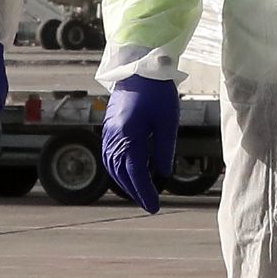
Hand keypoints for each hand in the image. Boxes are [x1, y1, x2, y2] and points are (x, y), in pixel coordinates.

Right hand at [101, 75, 180, 214]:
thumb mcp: (167, 123)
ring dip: (124, 182)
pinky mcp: (109, 128)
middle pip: (121, 173)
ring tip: (139, 192)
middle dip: (135, 191)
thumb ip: (164, 150)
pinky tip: (128, 173)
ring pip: (112, 166)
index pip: (135, 173)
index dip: (144, 192)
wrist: (140, 69)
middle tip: (149, 204)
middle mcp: (114, 137)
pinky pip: (109, 155)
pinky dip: (117, 169)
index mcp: (129, 136)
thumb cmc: (157, 93)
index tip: (154, 207)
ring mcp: (109, 133)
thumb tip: (163, 174)